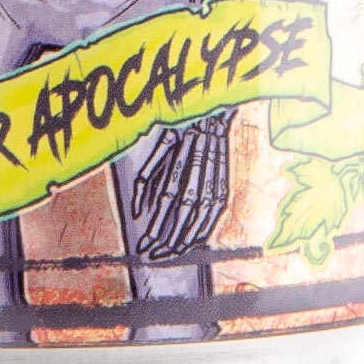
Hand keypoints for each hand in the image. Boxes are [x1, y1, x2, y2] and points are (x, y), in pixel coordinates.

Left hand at [131, 114, 231, 260]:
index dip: (155, 228)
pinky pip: (215, 214)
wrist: (212, 108)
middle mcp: (200, 170)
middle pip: (184, 215)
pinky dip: (203, 231)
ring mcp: (215, 177)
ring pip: (202, 218)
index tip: (143, 245)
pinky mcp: (225, 182)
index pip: (166, 204)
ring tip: (170, 254)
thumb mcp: (156, 145)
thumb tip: (138, 213)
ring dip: (185, 241)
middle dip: (168, 241)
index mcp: (180, 159)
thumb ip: (145, 179)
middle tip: (153, 255)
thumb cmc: (179, 125)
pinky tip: (192, 242)